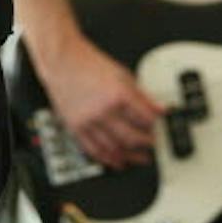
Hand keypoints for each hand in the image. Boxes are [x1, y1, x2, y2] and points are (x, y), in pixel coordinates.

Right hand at [35, 35, 168, 169]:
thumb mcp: (122, 74)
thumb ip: (142, 95)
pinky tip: (116, 161)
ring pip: (113, 148)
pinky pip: (93, 150)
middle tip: (152, 145)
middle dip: (145, 144)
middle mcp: (103, 110)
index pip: (145, 118)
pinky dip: (107, 159)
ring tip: (139, 158)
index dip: (155, 124)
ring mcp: (88, 121)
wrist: (62, 61)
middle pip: (131, 137)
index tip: (159, 126)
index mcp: (118, 94)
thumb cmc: (89, 64)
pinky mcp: (75, 128)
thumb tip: (158, 108)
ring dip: (129, 156)